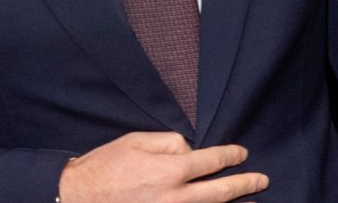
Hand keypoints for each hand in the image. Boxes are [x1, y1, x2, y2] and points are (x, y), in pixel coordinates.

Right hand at [58, 131, 269, 202]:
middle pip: (220, 192)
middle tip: (263, 180)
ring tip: (253, 201)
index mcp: (171, 171)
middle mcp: (175, 199)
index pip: (212, 161)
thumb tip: (190, 152)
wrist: (74, 199)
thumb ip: (171, 143)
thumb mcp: (138, 141)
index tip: (242, 153)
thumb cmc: (105, 167)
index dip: (231, 155)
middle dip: (245, 184)